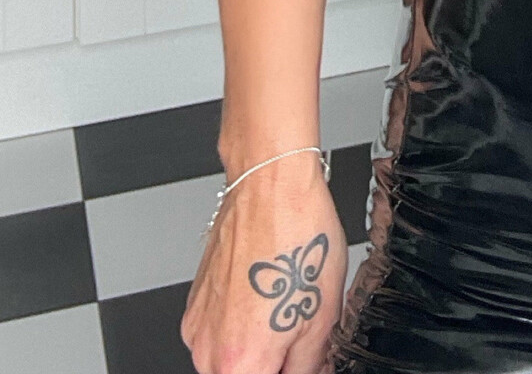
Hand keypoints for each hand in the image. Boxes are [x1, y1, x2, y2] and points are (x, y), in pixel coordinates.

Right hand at [181, 150, 345, 372]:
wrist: (270, 187)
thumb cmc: (297, 237)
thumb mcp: (325, 315)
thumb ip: (310, 365)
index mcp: (242, 362)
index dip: (289, 370)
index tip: (298, 359)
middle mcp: (209, 351)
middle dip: (272, 363)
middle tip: (296, 332)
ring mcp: (197, 327)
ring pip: (230, 358)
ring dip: (255, 346)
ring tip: (281, 306)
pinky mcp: (194, 304)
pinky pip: (218, 332)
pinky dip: (240, 324)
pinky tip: (264, 292)